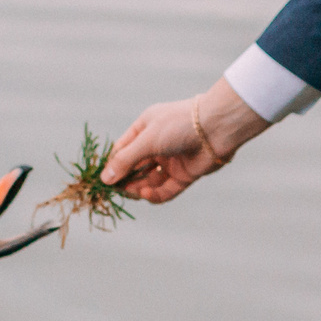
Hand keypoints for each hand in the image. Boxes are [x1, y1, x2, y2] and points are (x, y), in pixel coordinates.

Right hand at [100, 79, 271, 202]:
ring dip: (139, 188)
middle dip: (125, 180)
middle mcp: (156, 145)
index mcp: (144, 129)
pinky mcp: (184, 174)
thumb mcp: (147, 140)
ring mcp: (171, 160)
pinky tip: (147, 194)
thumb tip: (105, 179)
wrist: (217, 127)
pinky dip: (156, 194)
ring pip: (149, 180)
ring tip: (133, 193)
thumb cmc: (178, 125)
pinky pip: (166, 189)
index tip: (103, 181)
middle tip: (116, 192)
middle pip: (134, 168)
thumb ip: (125, 160)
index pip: (121, 151)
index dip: (112, 166)